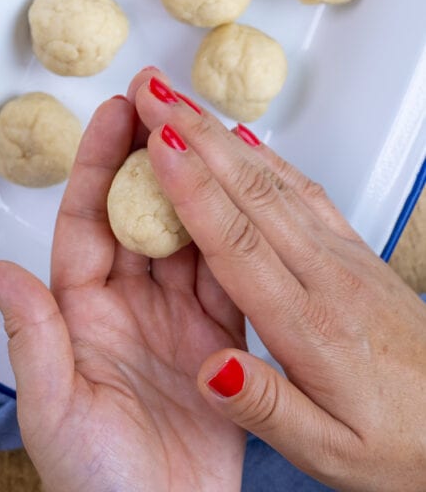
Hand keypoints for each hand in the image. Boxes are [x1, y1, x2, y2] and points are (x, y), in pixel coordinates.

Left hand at [0, 94, 245, 491]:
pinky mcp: (218, 340)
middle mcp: (126, 305)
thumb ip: (32, 335)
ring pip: (185, 234)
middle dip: (148, 155)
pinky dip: (234, 237)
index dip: (99, 163)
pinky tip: (238, 198)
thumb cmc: (97, 485)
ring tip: (203, 133)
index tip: (113, 113)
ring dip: (192, 185)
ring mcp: (174, 319)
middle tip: (163, 101)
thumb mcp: (53, 409)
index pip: (86, 219)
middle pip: (137, 213)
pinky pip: (228, 276)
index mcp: (79, 311)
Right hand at [130, 67, 425, 491]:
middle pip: (249, 189)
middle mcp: (324, 275)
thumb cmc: (395, 443)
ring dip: (219, 132)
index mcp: (309, 326)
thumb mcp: (328, 454)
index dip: (192, 189)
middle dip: (194, 132)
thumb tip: (211, 370)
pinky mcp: (351, 248)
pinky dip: (265, 154)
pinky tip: (241, 137)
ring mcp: (341, 254)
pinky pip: (302, 188)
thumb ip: (267, 409)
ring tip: (177, 98)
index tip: (158, 144)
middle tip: (149, 91)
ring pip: (272, 177)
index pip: (238, 243)